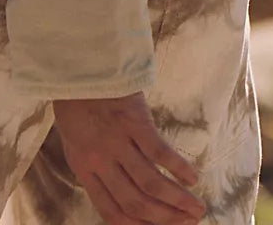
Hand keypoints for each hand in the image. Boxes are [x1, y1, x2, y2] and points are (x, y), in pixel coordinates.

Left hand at [51, 92, 205, 224]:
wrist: (75, 63)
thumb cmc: (76, 100)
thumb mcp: (75, 138)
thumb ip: (94, 165)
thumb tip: (122, 192)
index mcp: (83, 167)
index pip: (113, 212)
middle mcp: (99, 160)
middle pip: (136, 203)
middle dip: (166, 218)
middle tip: (189, 222)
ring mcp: (116, 141)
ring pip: (151, 183)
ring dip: (178, 201)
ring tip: (197, 208)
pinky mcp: (132, 120)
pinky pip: (159, 152)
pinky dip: (178, 168)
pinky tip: (192, 177)